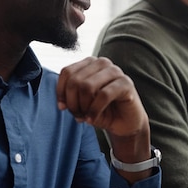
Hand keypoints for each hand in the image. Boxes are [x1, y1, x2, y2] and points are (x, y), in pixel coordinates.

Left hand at [57, 57, 152, 182]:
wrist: (125, 123)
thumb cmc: (102, 111)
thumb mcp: (81, 102)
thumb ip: (71, 96)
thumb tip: (62, 102)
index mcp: (90, 63)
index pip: (67, 72)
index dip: (61, 91)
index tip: (62, 107)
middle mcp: (103, 63)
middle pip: (75, 80)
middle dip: (73, 102)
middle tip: (77, 115)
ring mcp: (116, 71)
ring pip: (87, 86)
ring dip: (83, 106)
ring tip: (86, 117)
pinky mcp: (126, 83)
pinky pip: (103, 95)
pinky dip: (94, 110)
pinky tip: (93, 120)